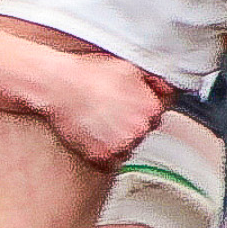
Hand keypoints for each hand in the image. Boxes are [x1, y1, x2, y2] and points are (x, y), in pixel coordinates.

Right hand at [45, 54, 169, 165]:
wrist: (59, 86)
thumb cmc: (89, 74)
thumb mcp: (128, 68)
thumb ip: (153, 81)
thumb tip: (167, 89)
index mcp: (150, 109)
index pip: (156, 115)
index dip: (141, 107)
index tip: (128, 103)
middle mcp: (139, 130)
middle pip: (141, 132)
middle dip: (131, 123)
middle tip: (110, 109)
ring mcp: (120, 146)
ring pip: (126, 147)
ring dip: (118, 138)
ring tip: (100, 119)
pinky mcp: (101, 157)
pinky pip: (109, 159)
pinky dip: (103, 150)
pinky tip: (93, 132)